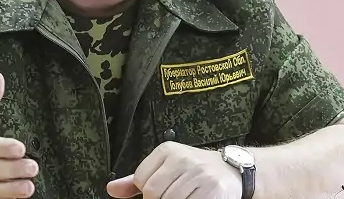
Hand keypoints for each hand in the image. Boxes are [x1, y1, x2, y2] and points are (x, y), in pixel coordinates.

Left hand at [106, 141, 242, 198]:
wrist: (233, 171)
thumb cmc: (194, 171)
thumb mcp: (165, 168)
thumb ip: (136, 180)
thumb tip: (111, 190)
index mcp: (167, 150)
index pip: (141, 179)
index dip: (147, 191)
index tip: (160, 190)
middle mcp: (183, 159)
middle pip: (154, 193)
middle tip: (172, 196)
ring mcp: (199, 174)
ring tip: (185, 196)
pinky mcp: (213, 190)